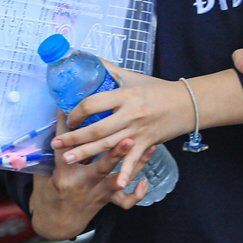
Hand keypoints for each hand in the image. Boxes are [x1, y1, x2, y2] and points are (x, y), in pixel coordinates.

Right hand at [30, 114, 146, 238]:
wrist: (58, 222)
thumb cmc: (52, 191)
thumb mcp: (47, 171)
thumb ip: (55, 150)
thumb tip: (60, 118)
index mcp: (64, 175)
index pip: (67, 150)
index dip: (68, 132)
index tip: (69, 112)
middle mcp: (83, 184)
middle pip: (101, 167)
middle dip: (115, 153)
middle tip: (128, 138)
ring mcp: (97, 192)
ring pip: (119, 180)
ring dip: (135, 164)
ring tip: (149, 147)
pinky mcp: (106, 200)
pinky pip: (125, 202)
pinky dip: (136, 194)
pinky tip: (145, 182)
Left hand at [52, 64, 191, 190]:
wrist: (187, 103)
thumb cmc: (158, 89)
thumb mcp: (133, 76)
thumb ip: (110, 70)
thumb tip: (90, 59)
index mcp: (124, 96)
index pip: (94, 103)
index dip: (77, 111)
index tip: (68, 117)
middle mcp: (130, 114)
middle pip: (96, 129)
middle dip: (74, 138)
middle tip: (56, 144)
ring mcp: (138, 131)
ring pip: (108, 145)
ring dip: (87, 154)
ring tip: (68, 160)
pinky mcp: (147, 143)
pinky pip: (134, 160)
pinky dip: (127, 173)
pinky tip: (117, 184)